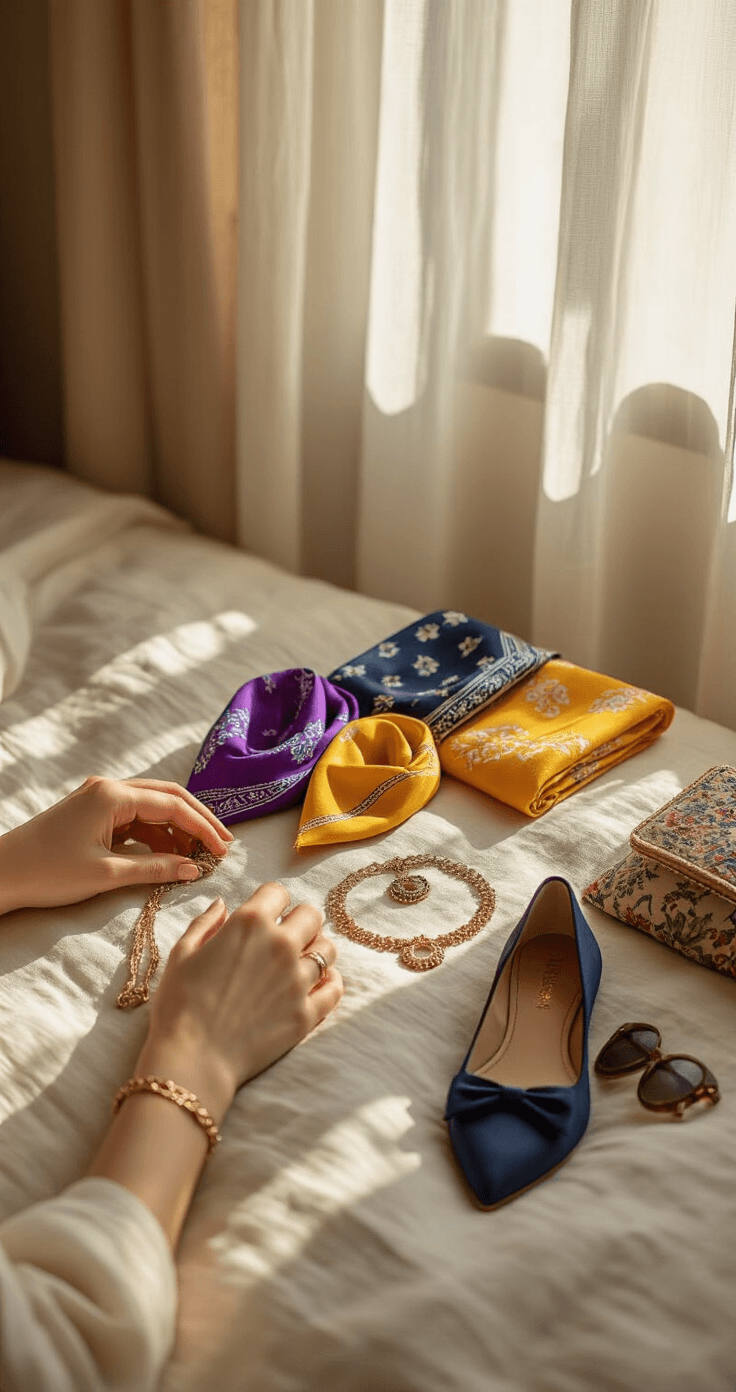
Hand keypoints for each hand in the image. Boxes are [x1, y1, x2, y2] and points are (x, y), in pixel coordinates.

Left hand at [0, 775, 232, 914]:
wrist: (1, 874)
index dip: (203, 827)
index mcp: (112, 795)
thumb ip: (154, 868)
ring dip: (177, 828)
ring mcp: (100, 798)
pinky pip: (136, 817)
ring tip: (199, 855)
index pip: (172, 804)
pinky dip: (156, 834)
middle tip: (222, 846)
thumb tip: (193, 869)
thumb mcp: (106, 874)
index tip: (224, 849)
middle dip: (197, 820)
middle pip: (167, 796)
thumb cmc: (47, 873)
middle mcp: (108, 788)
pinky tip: (170, 854)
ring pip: (153, 805)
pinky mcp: (94, 813)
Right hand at [134, 882, 342, 1122]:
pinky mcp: (307, 1014)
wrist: (193, 1059)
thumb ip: (205, 923)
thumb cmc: (179, 1005)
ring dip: (315, 950)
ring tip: (300, 962)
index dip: (270, 901)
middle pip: (312, 916)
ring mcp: (298, 981)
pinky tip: (318, 983)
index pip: (278, 892)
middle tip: (285, 936)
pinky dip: (330, 982)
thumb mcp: (181, 954)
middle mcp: (281, 946)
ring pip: (327, 950)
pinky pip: (335, 988)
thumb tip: (222, 903)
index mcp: (249, 924)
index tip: (265, 913)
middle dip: (299, 921)